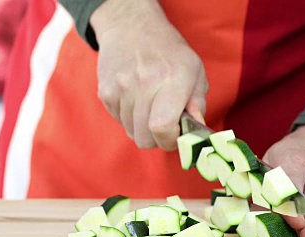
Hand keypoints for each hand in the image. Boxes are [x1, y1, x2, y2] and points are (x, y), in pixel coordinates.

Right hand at [90, 0, 207, 149]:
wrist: (131, 27)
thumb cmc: (168, 52)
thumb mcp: (194, 69)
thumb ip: (198, 102)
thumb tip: (196, 128)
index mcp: (172, 79)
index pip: (162, 127)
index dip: (169, 140)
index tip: (176, 135)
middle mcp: (144, 84)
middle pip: (145, 138)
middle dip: (157, 138)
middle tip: (165, 124)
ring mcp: (120, 88)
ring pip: (131, 132)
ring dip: (142, 126)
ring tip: (149, 105)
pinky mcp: (105, 93)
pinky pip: (119, 121)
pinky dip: (129, 117)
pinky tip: (136, 99)